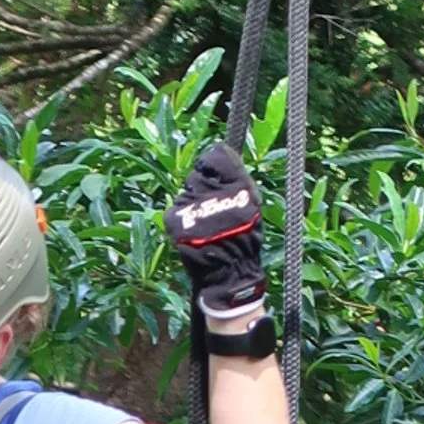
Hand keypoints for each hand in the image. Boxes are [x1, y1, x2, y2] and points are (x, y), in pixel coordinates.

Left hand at [165, 140, 265, 316]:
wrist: (230, 271)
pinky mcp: (175, 220)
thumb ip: (236, 179)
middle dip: (200, 189)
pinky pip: (173, 212)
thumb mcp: (250, 203)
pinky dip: (179, 221)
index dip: (212, 167)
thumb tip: (220, 152)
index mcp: (235, 182)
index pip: (214, 157)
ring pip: (183, 195)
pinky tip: (192, 234)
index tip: (215, 178)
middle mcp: (211, 189)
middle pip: (196, 176)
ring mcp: (191, 205)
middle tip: (209, 210)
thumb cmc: (245, 238)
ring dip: (189, 207)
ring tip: (203, 226)